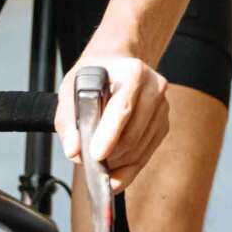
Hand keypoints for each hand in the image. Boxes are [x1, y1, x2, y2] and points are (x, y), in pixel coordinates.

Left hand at [54, 52, 168, 194]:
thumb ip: (68, 119)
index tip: (96, 154)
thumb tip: (74, 150)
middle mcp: (154, 88)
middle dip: (109, 155)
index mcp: (133, 72)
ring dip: (117, 163)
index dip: (109, 134)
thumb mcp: (71, 87)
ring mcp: (162, 107)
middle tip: (88, 161)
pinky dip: (127, 166)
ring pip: (139, 150)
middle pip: (132, 135)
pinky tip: (113, 165)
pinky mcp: (163, 124)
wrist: (117, 65)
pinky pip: (146, 155)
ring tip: (98, 161)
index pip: (122, 108)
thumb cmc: (94, 76)